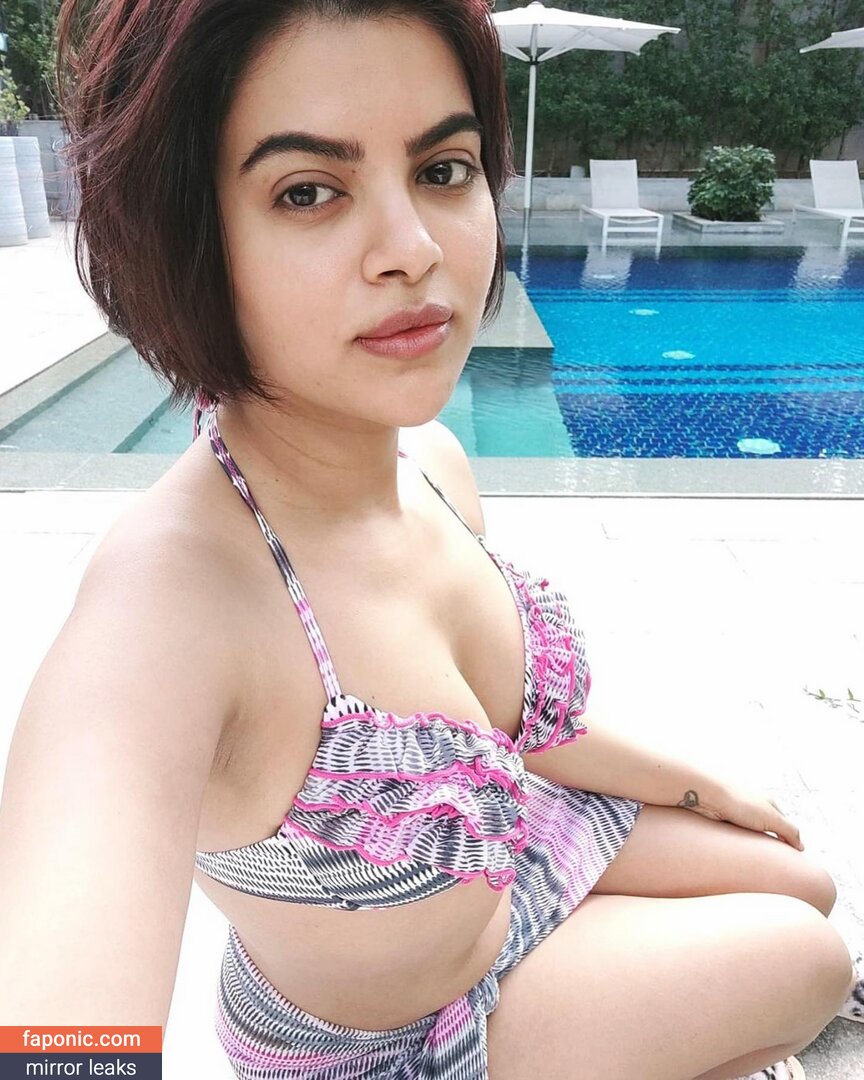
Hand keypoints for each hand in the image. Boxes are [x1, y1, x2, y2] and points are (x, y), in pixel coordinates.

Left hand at [677, 783, 803, 849]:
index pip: (786, 826)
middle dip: (772, 844)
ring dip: (756, 845)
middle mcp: (756, 807)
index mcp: (770, 803)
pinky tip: (742, 851)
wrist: (709, 796)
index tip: (792, 858)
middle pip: (769, 830)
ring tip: (759, 859)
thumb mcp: (772, 817)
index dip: (790, 842)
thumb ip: (789, 831)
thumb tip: (801, 846)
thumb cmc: (740, 802)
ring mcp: (741, 814)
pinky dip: (742, 844)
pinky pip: (739, 836)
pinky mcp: (727, 820)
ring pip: (753, 835)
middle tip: (776, 862)